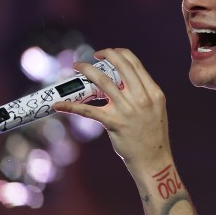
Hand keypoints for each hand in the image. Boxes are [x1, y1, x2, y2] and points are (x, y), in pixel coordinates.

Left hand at [54, 48, 171, 173]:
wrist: (153, 161)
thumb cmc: (153, 136)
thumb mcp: (156, 109)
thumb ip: (143, 94)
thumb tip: (123, 82)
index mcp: (153, 93)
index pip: (135, 64)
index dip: (120, 53)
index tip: (110, 53)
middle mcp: (142, 98)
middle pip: (121, 66)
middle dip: (105, 55)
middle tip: (93, 56)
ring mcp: (128, 110)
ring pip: (103, 81)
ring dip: (87, 70)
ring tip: (77, 67)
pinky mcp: (114, 123)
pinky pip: (89, 111)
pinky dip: (71, 106)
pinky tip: (59, 104)